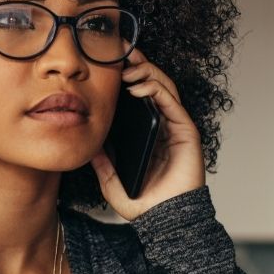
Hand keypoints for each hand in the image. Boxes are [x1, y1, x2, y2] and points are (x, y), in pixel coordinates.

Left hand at [90, 45, 205, 220]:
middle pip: (153, 85)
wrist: (164, 219)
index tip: (110, 64)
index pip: (139, 96)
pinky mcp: (186, 131)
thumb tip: (88, 147)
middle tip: (119, 53)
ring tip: (127, 67)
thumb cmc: (144, 203)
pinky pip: (171, 102)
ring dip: (146, 73)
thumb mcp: (111, 182)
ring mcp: (176, 126)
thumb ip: (102, 165)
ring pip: (164, 88)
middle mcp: (163, 125)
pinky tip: (139, 87)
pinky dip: (156, 90)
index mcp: (147, 133)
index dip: (127, 78)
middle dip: (137, 66)